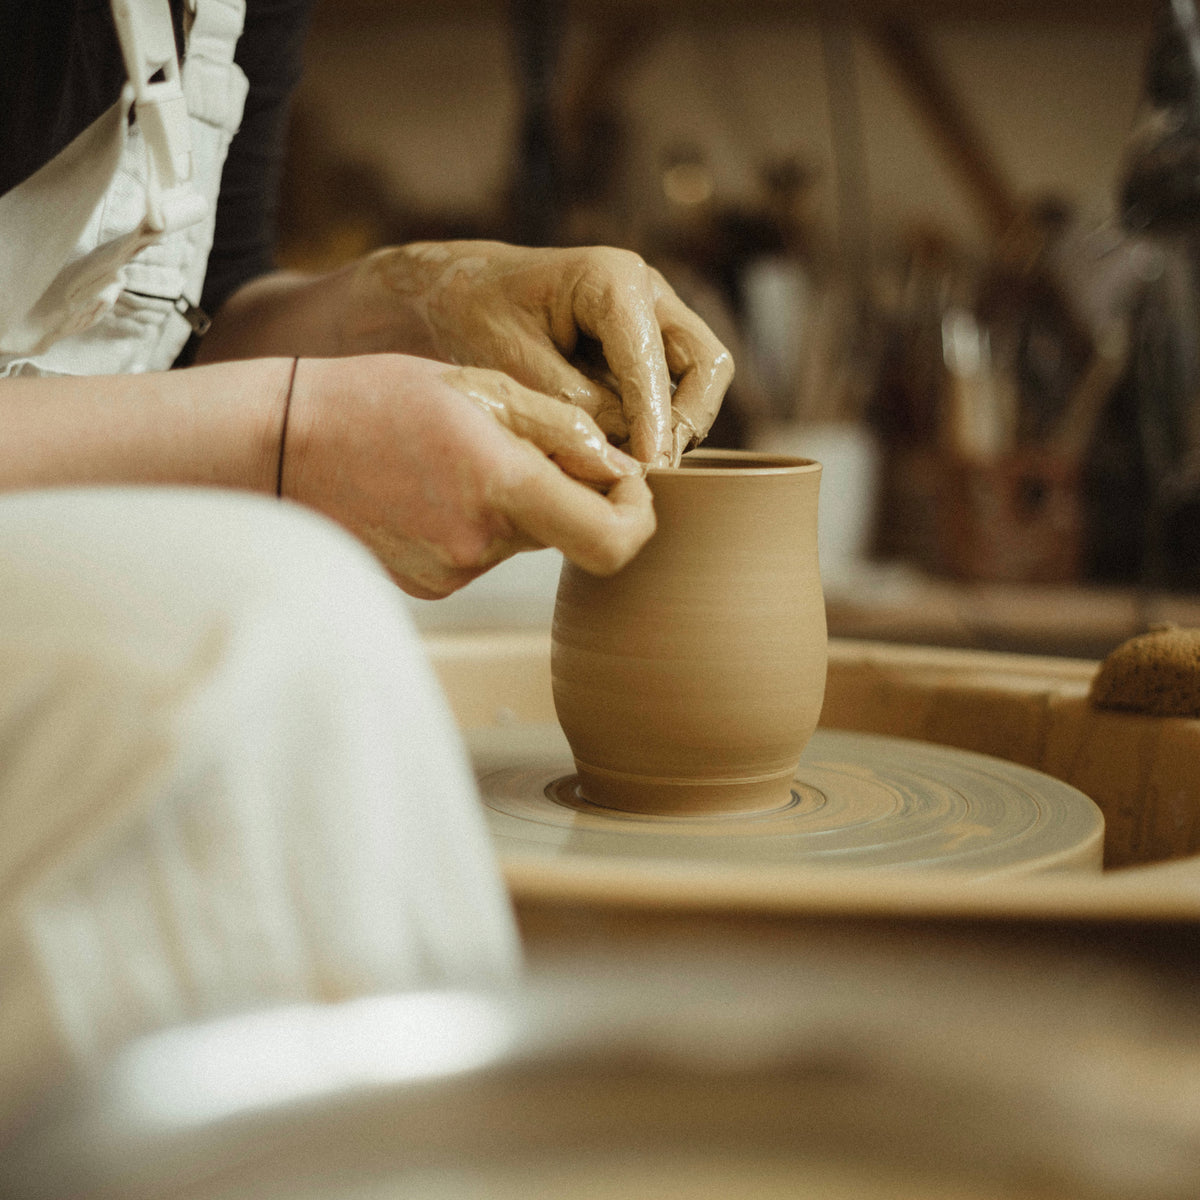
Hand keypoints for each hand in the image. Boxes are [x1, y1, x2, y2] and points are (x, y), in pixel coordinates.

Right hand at [279, 355, 654, 597]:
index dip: (637, 518)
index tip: (626, 484)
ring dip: (516, 503)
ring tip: (458, 458)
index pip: (612, 541)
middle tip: (526, 445)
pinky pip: (484, 553)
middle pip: (568, 532)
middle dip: (568, 493)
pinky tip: (432, 485)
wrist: (278, 445)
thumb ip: (563, 430)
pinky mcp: (430, 586)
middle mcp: (481, 544)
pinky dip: (478, 520)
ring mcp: (452, 572)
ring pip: (523, 540)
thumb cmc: (378, 398)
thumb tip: (623, 468)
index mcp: (500, 486)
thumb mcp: (479, 386)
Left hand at [353, 241, 733, 466]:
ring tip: (638, 465)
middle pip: (706, 364)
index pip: (651, 360)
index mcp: (611, 279)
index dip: (653, 421)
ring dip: (679, 425)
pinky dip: (660, 423)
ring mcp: (652, 317)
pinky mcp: (646, 345)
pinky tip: (625, 453)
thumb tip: (629, 452)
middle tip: (653, 469)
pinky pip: (675, 389)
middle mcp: (645, 291)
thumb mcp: (514, 365)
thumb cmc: (474, 319)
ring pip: (701, 378)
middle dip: (686, 421)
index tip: (647, 469)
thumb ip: (576, 405)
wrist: (454, 296)